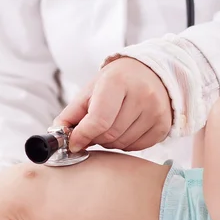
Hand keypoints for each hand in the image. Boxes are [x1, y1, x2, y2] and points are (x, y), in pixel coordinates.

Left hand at [54, 57, 172, 151]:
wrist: (152, 72)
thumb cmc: (117, 82)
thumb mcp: (91, 90)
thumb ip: (71, 113)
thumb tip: (56, 136)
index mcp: (118, 81)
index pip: (98, 120)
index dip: (82, 136)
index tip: (74, 143)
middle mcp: (141, 95)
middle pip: (109, 135)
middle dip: (95, 137)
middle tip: (93, 130)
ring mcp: (156, 111)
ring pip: (122, 144)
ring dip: (110, 142)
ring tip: (111, 125)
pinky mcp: (164, 125)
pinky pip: (137, 147)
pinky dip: (126, 144)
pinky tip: (126, 128)